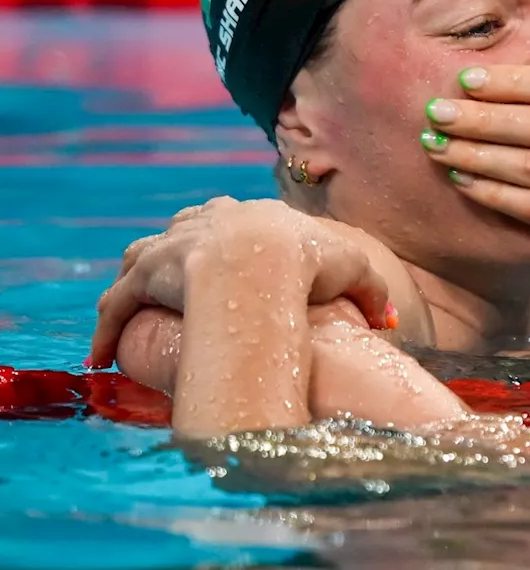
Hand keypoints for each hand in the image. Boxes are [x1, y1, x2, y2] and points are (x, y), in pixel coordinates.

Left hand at [89, 197, 393, 369]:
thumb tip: (386, 319)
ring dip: (141, 279)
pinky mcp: (147, 275)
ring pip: (145, 257)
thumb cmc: (311, 264)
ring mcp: (172, 245)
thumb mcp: (356, 269)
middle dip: (186, 249)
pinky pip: (118, 301)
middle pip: (189, 228)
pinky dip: (109, 325)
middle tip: (191, 283)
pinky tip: (103, 353)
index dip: (240, 240)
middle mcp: (208, 220)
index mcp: (254, 215)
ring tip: (143, 305)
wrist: (265, 264)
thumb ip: (371, 292)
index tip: (243, 264)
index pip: (239, 219)